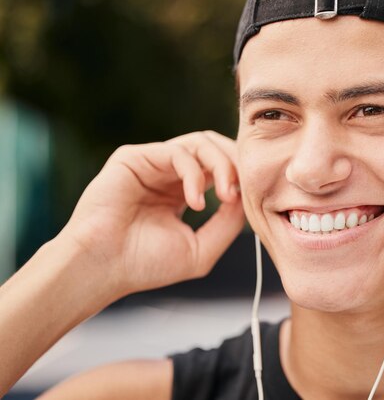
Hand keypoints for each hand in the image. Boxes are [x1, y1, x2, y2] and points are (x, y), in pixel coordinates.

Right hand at [59, 131, 244, 297]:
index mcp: (183, 192)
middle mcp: (169, 174)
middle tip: (241, 192)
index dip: (241, 177)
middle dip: (236, 164)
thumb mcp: (201, 248)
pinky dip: (195, 173)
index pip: (221, 168)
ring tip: (225, 196)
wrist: (102, 269)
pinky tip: (196, 201)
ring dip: (222, 166)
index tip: (252, 201)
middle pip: (215, 147)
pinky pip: (177, 151)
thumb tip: (246, 197)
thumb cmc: (145, 265)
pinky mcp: (134, 157)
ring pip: (201, 142)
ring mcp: (152, 163)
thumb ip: (227, 223)